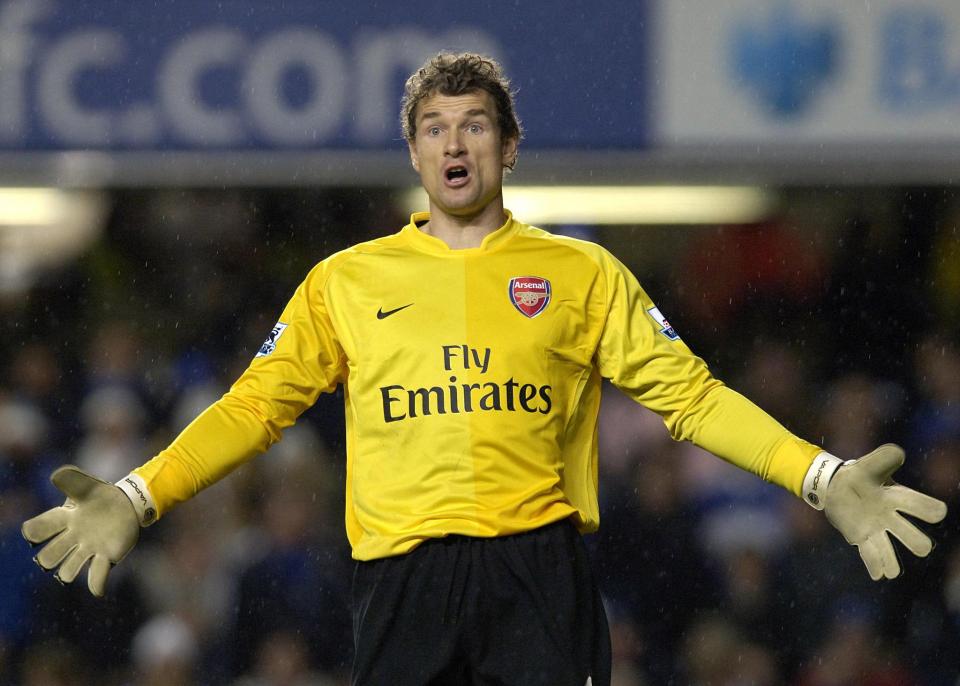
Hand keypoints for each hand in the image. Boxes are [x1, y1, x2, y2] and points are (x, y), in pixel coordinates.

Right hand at [22, 465, 139, 596]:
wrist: (127, 503)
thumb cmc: (101, 495)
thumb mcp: (87, 485)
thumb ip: (71, 481)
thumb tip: (56, 475)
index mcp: (64, 519)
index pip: (40, 529)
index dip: (34, 532)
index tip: (33, 532)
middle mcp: (72, 538)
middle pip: (49, 556)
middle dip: (49, 557)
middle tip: (60, 547)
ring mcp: (88, 549)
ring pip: (68, 571)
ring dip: (69, 571)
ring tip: (79, 560)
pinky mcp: (106, 556)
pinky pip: (97, 575)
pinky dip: (96, 584)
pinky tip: (98, 590)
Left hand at [824, 444, 946, 579]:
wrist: (837, 485)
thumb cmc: (861, 474)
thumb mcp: (871, 464)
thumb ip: (885, 458)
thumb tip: (899, 453)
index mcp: (899, 498)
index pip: (921, 506)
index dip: (929, 510)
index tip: (937, 513)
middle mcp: (892, 518)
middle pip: (913, 537)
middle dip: (917, 542)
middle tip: (922, 546)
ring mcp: (877, 530)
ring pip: (891, 552)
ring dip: (892, 560)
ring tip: (892, 570)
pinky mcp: (862, 538)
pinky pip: (871, 556)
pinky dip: (876, 566)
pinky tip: (879, 575)